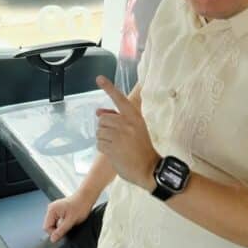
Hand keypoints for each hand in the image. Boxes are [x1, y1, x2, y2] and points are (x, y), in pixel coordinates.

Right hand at [43, 192, 93, 242]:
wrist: (86, 198)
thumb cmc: (80, 206)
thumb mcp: (71, 221)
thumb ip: (61, 231)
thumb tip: (53, 239)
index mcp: (52, 210)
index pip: (46, 227)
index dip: (54, 233)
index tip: (64, 233)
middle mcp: (51, 209)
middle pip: (49, 226)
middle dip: (58, 229)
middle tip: (68, 227)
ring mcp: (55, 209)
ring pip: (54, 224)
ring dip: (61, 226)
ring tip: (70, 222)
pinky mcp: (59, 210)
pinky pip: (57, 221)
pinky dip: (63, 223)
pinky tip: (69, 220)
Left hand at [95, 76, 158, 191]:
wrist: (149, 169)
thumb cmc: (142, 148)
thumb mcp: (135, 128)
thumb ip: (117, 118)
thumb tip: (98, 112)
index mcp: (134, 117)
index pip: (119, 99)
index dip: (109, 88)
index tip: (99, 78)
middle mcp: (126, 124)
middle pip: (103, 119)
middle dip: (105, 128)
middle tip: (116, 137)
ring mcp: (119, 136)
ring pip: (99, 132)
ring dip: (104, 139)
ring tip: (118, 146)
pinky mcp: (112, 148)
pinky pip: (99, 144)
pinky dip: (104, 148)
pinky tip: (114, 152)